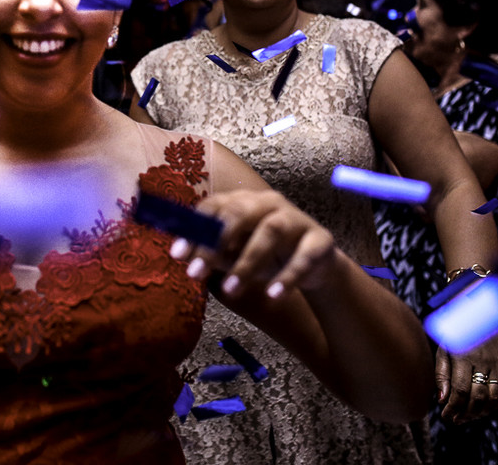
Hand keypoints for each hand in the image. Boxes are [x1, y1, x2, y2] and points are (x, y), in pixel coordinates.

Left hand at [170, 188, 338, 299]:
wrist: (315, 264)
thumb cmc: (266, 254)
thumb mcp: (235, 253)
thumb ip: (212, 252)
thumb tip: (181, 256)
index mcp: (244, 201)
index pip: (214, 206)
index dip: (194, 229)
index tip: (177, 255)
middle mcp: (269, 203)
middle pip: (240, 214)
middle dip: (214, 244)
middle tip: (195, 274)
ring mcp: (296, 219)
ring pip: (271, 232)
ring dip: (247, 262)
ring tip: (230, 290)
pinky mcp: (320, 240)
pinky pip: (303, 257)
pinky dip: (287, 277)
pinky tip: (272, 295)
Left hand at [435, 334, 497, 423]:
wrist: (478, 315)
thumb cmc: (455, 334)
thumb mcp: (442, 350)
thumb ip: (441, 375)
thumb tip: (441, 400)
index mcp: (463, 356)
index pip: (460, 390)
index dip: (453, 407)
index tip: (445, 416)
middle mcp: (483, 361)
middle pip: (478, 396)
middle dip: (465, 413)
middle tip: (455, 420)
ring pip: (494, 397)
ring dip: (481, 412)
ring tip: (467, 417)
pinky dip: (496, 405)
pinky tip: (484, 409)